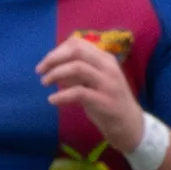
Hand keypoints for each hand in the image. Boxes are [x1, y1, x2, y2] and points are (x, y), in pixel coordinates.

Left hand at [36, 35, 145, 149]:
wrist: (130, 126)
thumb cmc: (109, 102)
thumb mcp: (93, 82)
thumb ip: (77, 72)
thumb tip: (54, 65)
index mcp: (105, 58)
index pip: (78, 43)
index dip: (58, 50)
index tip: (46, 62)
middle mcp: (108, 67)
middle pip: (77, 51)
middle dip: (54, 58)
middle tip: (40, 70)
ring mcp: (108, 83)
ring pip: (77, 68)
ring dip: (56, 74)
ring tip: (45, 83)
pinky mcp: (105, 102)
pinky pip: (79, 93)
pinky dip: (62, 95)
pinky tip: (52, 100)